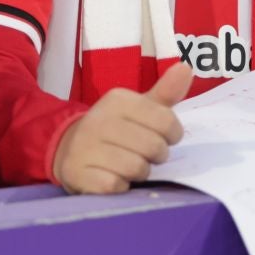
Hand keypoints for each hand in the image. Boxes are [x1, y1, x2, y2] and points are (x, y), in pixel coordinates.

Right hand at [53, 63, 193, 193]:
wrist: (69, 149)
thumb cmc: (115, 129)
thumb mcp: (139, 108)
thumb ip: (165, 92)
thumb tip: (186, 67)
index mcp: (118, 100)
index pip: (167, 121)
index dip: (172, 135)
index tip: (161, 136)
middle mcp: (100, 119)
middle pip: (154, 147)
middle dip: (156, 156)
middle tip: (144, 154)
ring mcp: (86, 147)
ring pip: (137, 168)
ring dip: (140, 173)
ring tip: (129, 166)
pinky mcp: (79, 173)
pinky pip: (116, 186)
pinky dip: (121, 187)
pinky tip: (113, 178)